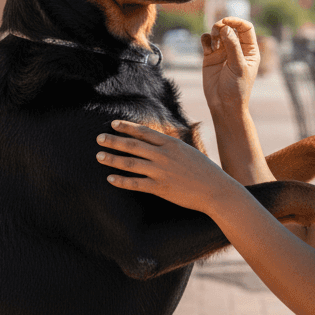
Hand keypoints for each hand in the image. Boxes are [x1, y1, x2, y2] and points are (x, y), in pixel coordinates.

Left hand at [97, 120, 242, 213]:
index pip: (143, 132)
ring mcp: (160, 171)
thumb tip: (157, 142)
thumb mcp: (188, 151)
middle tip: (99, 139)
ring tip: (99, 156)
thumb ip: (171, 147)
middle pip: (133, 145)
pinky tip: (110, 178)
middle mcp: (163, 155)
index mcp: (170, 144)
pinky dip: (121, 181)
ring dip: (113, 159)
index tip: (113, 124)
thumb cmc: (204, 170)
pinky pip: (136, 183)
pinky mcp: (160, 188)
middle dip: (114, 141)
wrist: (215, 189)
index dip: (126, 127)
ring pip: (130, 163)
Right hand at [201, 17, 259, 114]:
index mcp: (249, 50)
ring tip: (214, 43)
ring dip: (214, 32)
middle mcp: (237, 49)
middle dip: (223, 25)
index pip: (246, 28)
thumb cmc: (236, 88)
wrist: (223, 105)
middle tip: (218, 31)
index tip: (227, 22)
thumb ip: (233, 47)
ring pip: (218, 32)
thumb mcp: (238, 67)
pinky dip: (206, 39)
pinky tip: (207, 47)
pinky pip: (207, 41)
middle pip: (231, 27)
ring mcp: (223, 52)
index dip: (237, 21)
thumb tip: (226, 28)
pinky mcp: (210, 57)